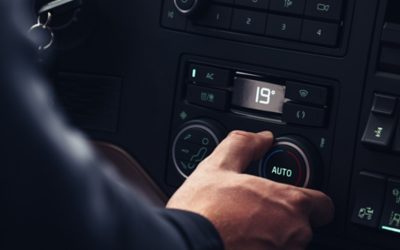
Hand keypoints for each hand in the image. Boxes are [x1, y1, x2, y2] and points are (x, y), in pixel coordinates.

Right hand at [167, 131, 333, 249]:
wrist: (183, 244)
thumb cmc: (201, 211)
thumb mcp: (218, 166)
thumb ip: (244, 145)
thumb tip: (262, 138)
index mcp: (289, 203)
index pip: (324, 205)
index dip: (309, 200)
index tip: (290, 200)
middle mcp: (295, 234)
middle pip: (304, 227)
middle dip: (284, 221)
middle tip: (256, 214)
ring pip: (289, 246)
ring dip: (273, 239)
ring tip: (244, 230)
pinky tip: (240, 243)